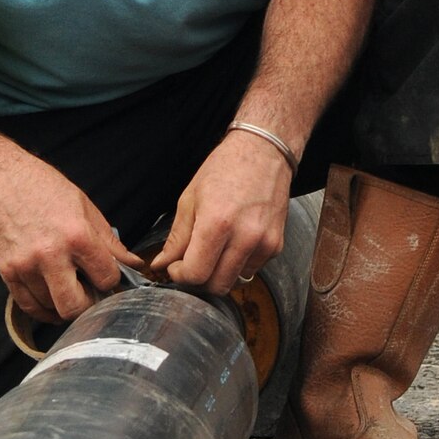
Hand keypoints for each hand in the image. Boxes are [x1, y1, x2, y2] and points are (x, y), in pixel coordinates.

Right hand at [0, 153, 145, 322]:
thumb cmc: (42, 187)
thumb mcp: (84, 207)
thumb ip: (109, 242)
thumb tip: (134, 264)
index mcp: (77, 235)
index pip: (107, 278)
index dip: (110, 280)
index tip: (105, 276)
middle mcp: (51, 254)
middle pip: (76, 306)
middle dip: (88, 304)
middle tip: (89, 293)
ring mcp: (26, 265)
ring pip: (52, 308)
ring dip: (64, 304)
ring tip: (67, 288)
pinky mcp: (7, 271)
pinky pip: (28, 306)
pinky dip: (43, 309)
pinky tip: (51, 301)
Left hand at [149, 130, 291, 293]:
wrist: (264, 152)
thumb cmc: (225, 169)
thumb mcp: (190, 199)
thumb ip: (176, 238)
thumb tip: (161, 264)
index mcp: (217, 223)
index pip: (196, 274)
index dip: (180, 276)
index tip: (176, 267)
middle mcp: (244, 237)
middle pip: (217, 285)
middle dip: (199, 279)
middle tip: (191, 262)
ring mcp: (264, 243)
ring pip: (235, 281)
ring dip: (219, 272)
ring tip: (214, 248)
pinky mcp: (276, 245)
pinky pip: (252, 269)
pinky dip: (238, 264)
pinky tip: (234, 241)